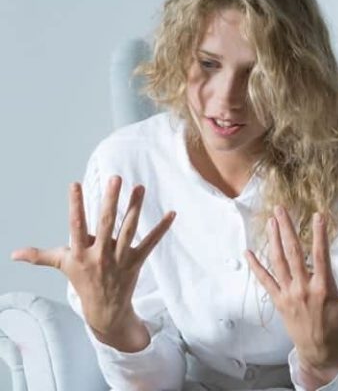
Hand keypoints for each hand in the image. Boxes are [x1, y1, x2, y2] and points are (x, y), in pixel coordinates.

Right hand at [12, 176, 175, 351]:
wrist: (105, 310)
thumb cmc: (83, 281)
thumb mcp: (62, 266)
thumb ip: (41, 256)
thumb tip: (14, 254)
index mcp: (80, 253)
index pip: (76, 226)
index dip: (75, 206)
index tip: (74, 184)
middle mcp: (100, 255)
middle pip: (106, 224)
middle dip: (111, 200)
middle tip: (116, 178)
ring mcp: (120, 259)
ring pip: (129, 230)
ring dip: (135, 208)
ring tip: (140, 187)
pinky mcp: (136, 262)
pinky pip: (150, 243)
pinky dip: (161, 229)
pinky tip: (172, 213)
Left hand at [245, 206, 337, 389]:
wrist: (318, 351)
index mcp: (324, 288)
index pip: (321, 256)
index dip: (319, 235)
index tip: (317, 215)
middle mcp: (303, 288)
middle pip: (293, 253)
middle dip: (287, 229)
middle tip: (281, 208)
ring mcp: (288, 294)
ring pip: (278, 262)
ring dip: (273, 240)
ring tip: (271, 220)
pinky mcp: (278, 300)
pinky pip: (265, 280)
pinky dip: (256, 266)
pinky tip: (248, 252)